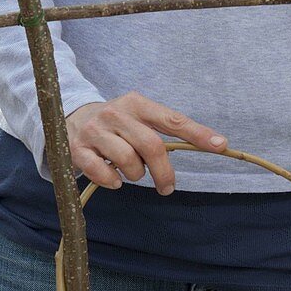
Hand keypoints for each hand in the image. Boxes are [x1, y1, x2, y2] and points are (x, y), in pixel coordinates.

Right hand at [65, 91, 226, 193]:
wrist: (70, 119)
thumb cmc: (117, 124)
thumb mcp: (139, 118)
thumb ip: (166, 130)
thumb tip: (212, 143)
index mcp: (136, 103)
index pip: (172, 120)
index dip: (197, 133)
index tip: (220, 145)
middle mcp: (115, 113)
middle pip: (151, 146)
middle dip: (164, 172)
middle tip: (167, 187)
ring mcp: (95, 131)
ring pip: (128, 161)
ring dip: (136, 175)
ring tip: (132, 172)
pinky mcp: (78, 149)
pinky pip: (102, 173)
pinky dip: (112, 182)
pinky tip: (114, 179)